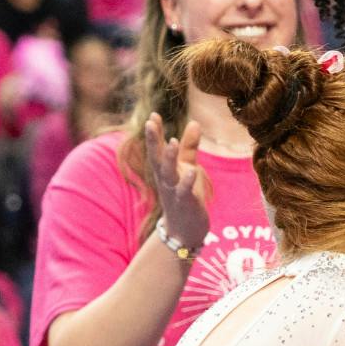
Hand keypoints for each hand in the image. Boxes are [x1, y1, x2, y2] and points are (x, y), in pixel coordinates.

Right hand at [144, 114, 210, 248]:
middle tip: (149, 123)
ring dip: (168, 158)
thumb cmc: (185, 195)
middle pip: (156, 158)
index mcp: (164, 169)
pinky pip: (184, 191)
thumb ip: (189, 146)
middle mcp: (165, 179)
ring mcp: (174, 191)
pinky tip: (191, 171)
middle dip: (153, 141)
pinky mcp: (186, 203)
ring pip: (168, 173)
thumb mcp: (187, 167)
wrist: (184, 231)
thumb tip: (195, 122)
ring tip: (172, 141)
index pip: (156, 148)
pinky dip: (186, 181)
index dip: (154, 132)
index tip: (153, 114)